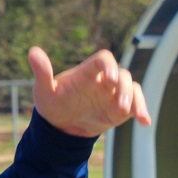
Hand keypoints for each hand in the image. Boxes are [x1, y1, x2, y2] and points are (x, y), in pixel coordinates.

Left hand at [28, 46, 150, 137]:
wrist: (61, 125)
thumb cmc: (52, 102)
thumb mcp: (44, 90)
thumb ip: (42, 72)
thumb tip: (32, 52)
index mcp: (87, 72)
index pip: (103, 59)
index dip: (109, 65)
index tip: (110, 77)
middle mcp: (104, 80)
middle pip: (122, 74)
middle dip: (123, 87)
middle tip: (119, 104)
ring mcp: (114, 93)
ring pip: (132, 88)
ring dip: (134, 99)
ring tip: (128, 113)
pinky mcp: (121, 108)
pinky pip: (136, 105)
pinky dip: (142, 111)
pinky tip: (145, 122)